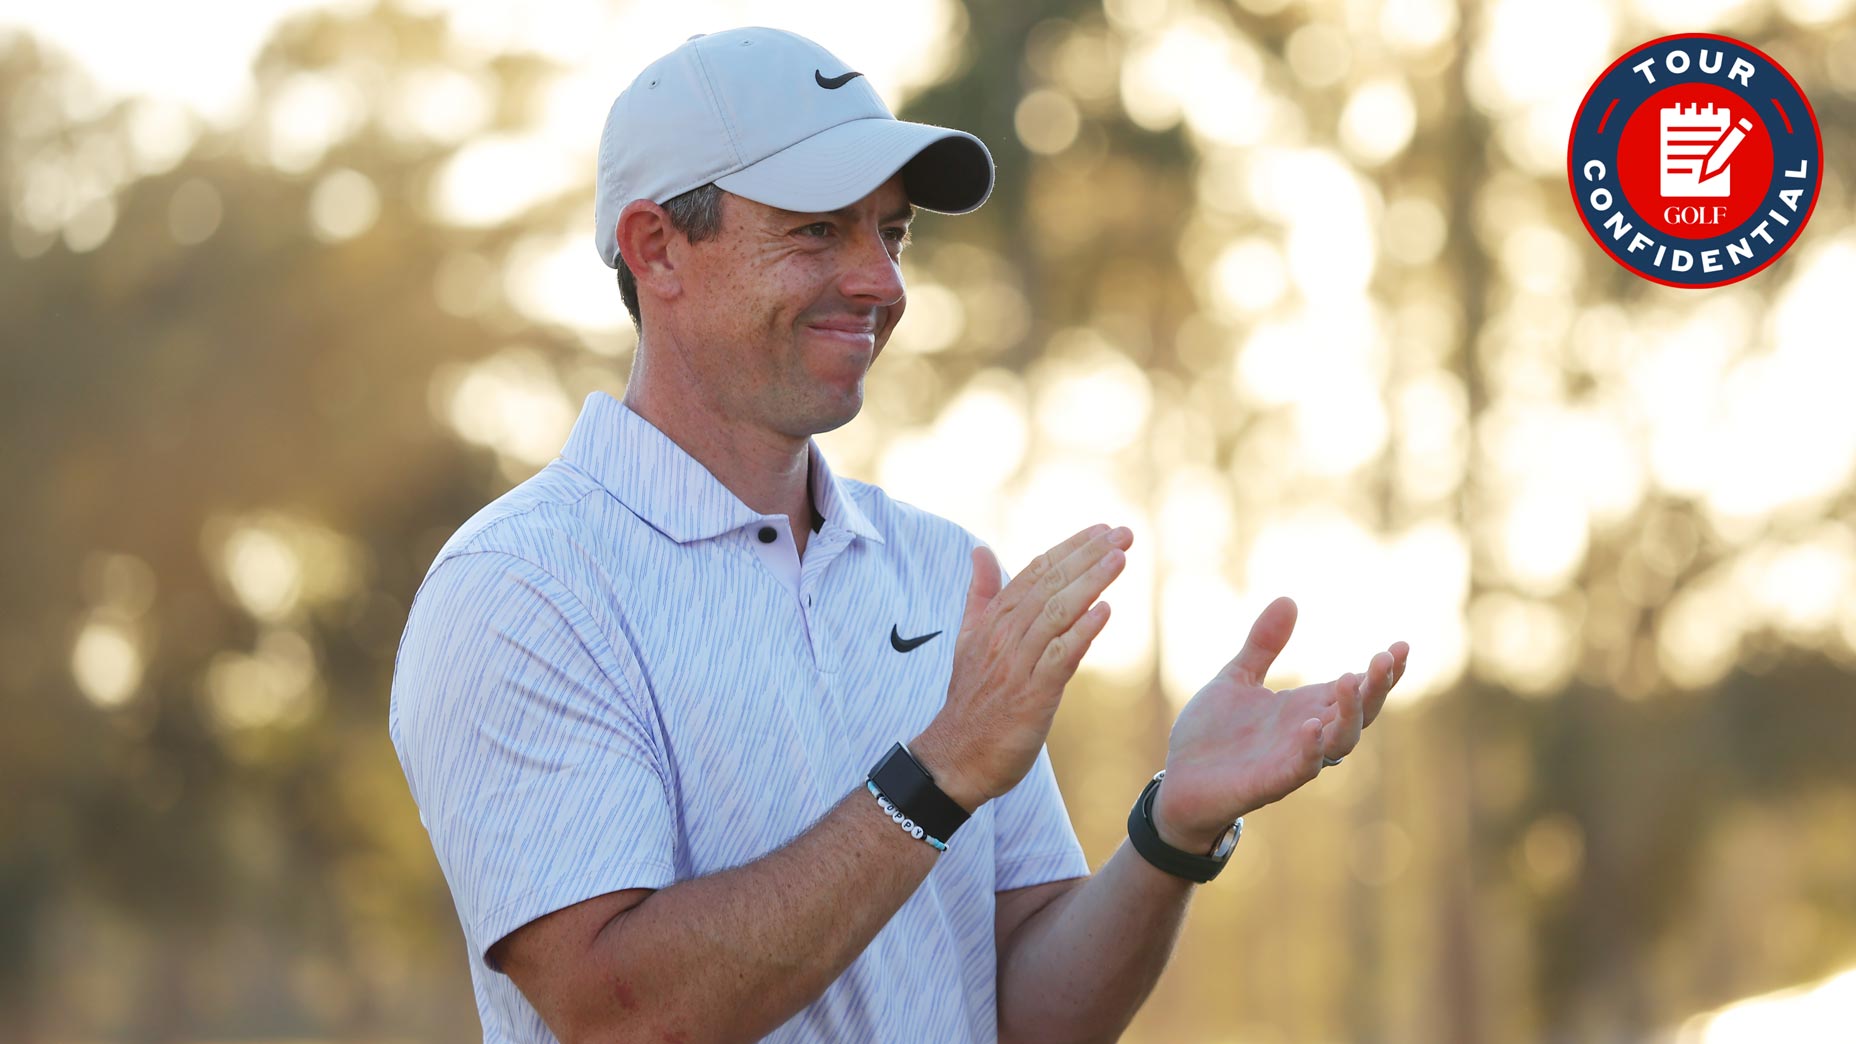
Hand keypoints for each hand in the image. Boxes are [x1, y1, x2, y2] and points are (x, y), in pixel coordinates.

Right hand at [911, 524, 1131, 810]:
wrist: (955, 758)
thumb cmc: (971, 701)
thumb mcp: (970, 639)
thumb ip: (980, 594)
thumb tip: (980, 550)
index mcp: (993, 621)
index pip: (1035, 572)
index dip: (1070, 548)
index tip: (1102, 529)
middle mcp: (1004, 637)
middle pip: (1049, 585)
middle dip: (1088, 556)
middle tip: (1124, 534)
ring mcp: (1016, 665)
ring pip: (1055, 614)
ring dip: (1090, 584)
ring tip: (1120, 559)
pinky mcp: (1030, 696)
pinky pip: (1058, 657)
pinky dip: (1081, 633)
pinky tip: (1104, 612)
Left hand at [1150, 596, 1408, 850]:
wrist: (1176, 781)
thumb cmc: (1212, 734)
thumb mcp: (1236, 677)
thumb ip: (1263, 644)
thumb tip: (1289, 599)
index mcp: (1306, 707)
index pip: (1357, 688)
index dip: (1383, 671)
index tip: (1402, 645)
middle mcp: (1309, 733)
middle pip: (1360, 712)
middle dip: (1377, 686)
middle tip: (1386, 656)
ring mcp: (1293, 758)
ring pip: (1341, 740)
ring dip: (1350, 712)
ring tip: (1351, 679)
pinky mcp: (1271, 781)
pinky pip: (1301, 768)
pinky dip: (1311, 749)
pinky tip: (1310, 724)